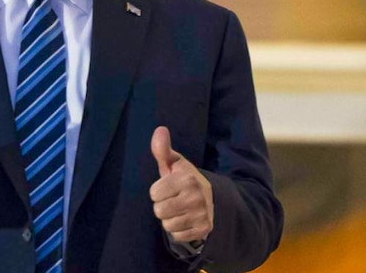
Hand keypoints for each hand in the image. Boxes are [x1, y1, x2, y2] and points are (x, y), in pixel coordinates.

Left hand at [149, 126, 213, 243]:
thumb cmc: (184, 179)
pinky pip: (177, 236)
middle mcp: (196, 197)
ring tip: (178, 209)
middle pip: (159, 211)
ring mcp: (201, 215)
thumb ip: (163, 149)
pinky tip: (185, 219)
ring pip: (167, 225)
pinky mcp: (204, 229)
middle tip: (172, 199)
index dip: (157, 191)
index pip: (154, 193)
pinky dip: (178, 230)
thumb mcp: (174, 163)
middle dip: (162, 205)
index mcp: (187, 179)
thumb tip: (160, 129)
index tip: (167, 187)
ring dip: (169, 218)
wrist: (211, 198)